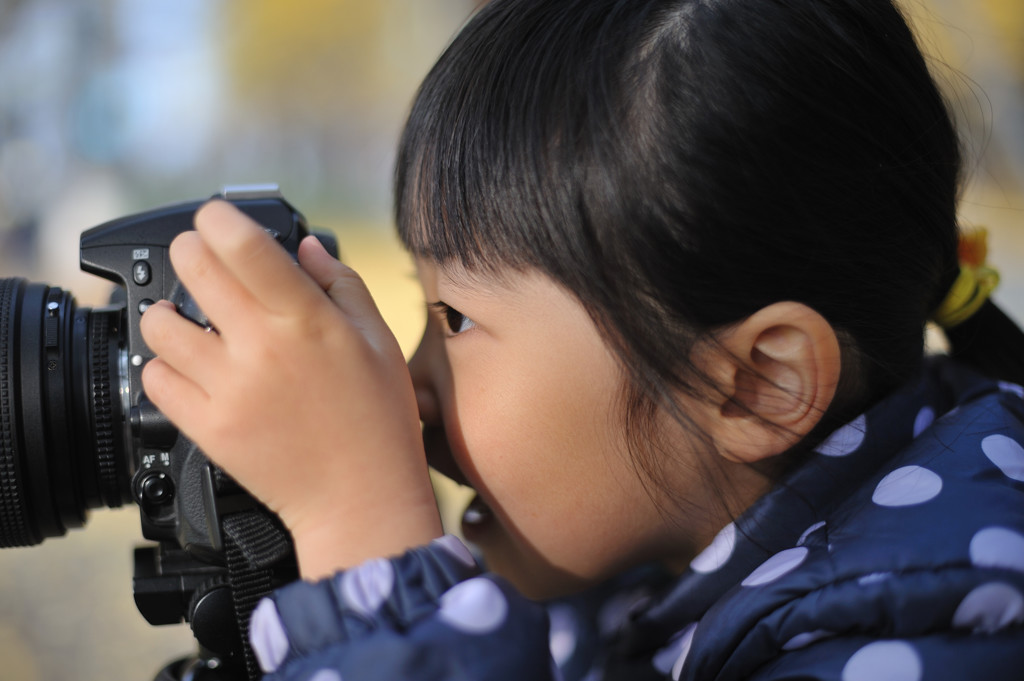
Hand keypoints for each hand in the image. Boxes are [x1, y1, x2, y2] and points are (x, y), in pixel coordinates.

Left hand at [140, 200, 441, 577]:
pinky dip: (165, 367)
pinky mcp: (207, 427)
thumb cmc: (378, 420)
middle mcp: (262, 348)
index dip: (218, 219)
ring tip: (186, 320)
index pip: (244, 246)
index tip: (215, 218)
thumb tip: (304, 246)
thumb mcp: (378, 341)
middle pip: (192, 269)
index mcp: (307, 320)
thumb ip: (342, 284)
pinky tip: (190, 368)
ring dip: (168, 314)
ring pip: (160, 326)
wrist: (360, 498)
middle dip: (190, 252)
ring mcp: (229, 389)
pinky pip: (156, 380)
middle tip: (200, 261)